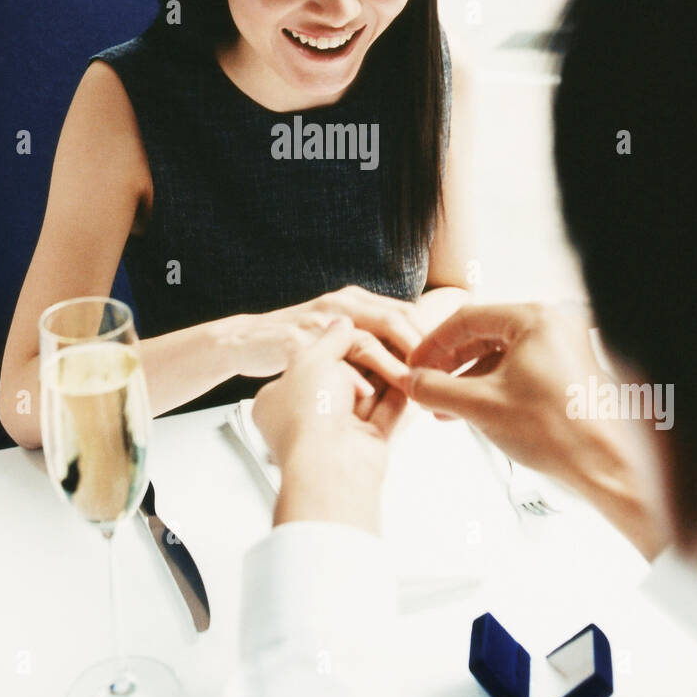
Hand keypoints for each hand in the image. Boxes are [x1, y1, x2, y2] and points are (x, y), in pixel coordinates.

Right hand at [231, 285, 421, 392]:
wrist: (248, 340)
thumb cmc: (301, 340)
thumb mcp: (342, 331)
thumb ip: (373, 335)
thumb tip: (414, 357)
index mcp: (356, 300)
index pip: (405, 313)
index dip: (428, 338)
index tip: (447, 365)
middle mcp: (340, 304)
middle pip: (392, 321)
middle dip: (418, 350)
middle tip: (437, 377)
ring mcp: (318, 319)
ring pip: (365, 340)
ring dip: (391, 367)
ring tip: (411, 388)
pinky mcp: (296, 339)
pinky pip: (329, 359)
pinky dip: (350, 378)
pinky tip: (366, 396)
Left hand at [253, 317, 405, 533]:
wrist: (329, 465)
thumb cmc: (308, 415)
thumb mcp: (313, 358)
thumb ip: (331, 337)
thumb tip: (342, 322)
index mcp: (277, 400)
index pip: (304, 366)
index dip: (329, 348)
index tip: (350, 331)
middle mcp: (305, 417)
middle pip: (339, 379)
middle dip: (362, 360)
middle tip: (383, 336)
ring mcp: (335, 432)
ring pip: (365, 395)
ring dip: (384, 374)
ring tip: (403, 348)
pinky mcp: (365, 442)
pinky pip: (385, 412)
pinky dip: (398, 394)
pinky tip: (410, 374)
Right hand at [406, 303, 667, 558]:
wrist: (606, 465)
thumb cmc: (557, 430)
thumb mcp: (481, 406)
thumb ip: (437, 389)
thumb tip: (412, 383)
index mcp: (536, 318)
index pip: (468, 319)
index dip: (434, 344)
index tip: (415, 365)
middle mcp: (554, 324)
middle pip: (485, 334)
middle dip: (451, 364)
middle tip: (427, 383)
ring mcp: (565, 347)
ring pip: (502, 354)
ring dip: (470, 379)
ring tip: (445, 405)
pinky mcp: (569, 370)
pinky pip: (521, 369)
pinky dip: (494, 386)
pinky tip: (473, 409)